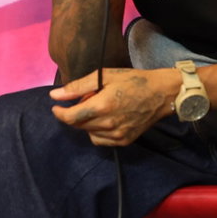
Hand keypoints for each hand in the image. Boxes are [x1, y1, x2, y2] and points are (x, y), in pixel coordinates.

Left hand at [50, 67, 175, 146]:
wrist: (161, 94)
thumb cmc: (133, 81)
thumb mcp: (104, 76)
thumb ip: (78, 87)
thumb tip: (55, 96)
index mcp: (102, 106)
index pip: (70, 117)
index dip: (59, 113)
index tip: (56, 106)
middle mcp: (108, 124)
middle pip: (78, 125)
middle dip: (75, 113)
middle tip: (88, 100)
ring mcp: (117, 135)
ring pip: (88, 133)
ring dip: (87, 122)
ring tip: (100, 108)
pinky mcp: (124, 141)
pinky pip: (100, 140)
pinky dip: (97, 131)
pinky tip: (106, 119)